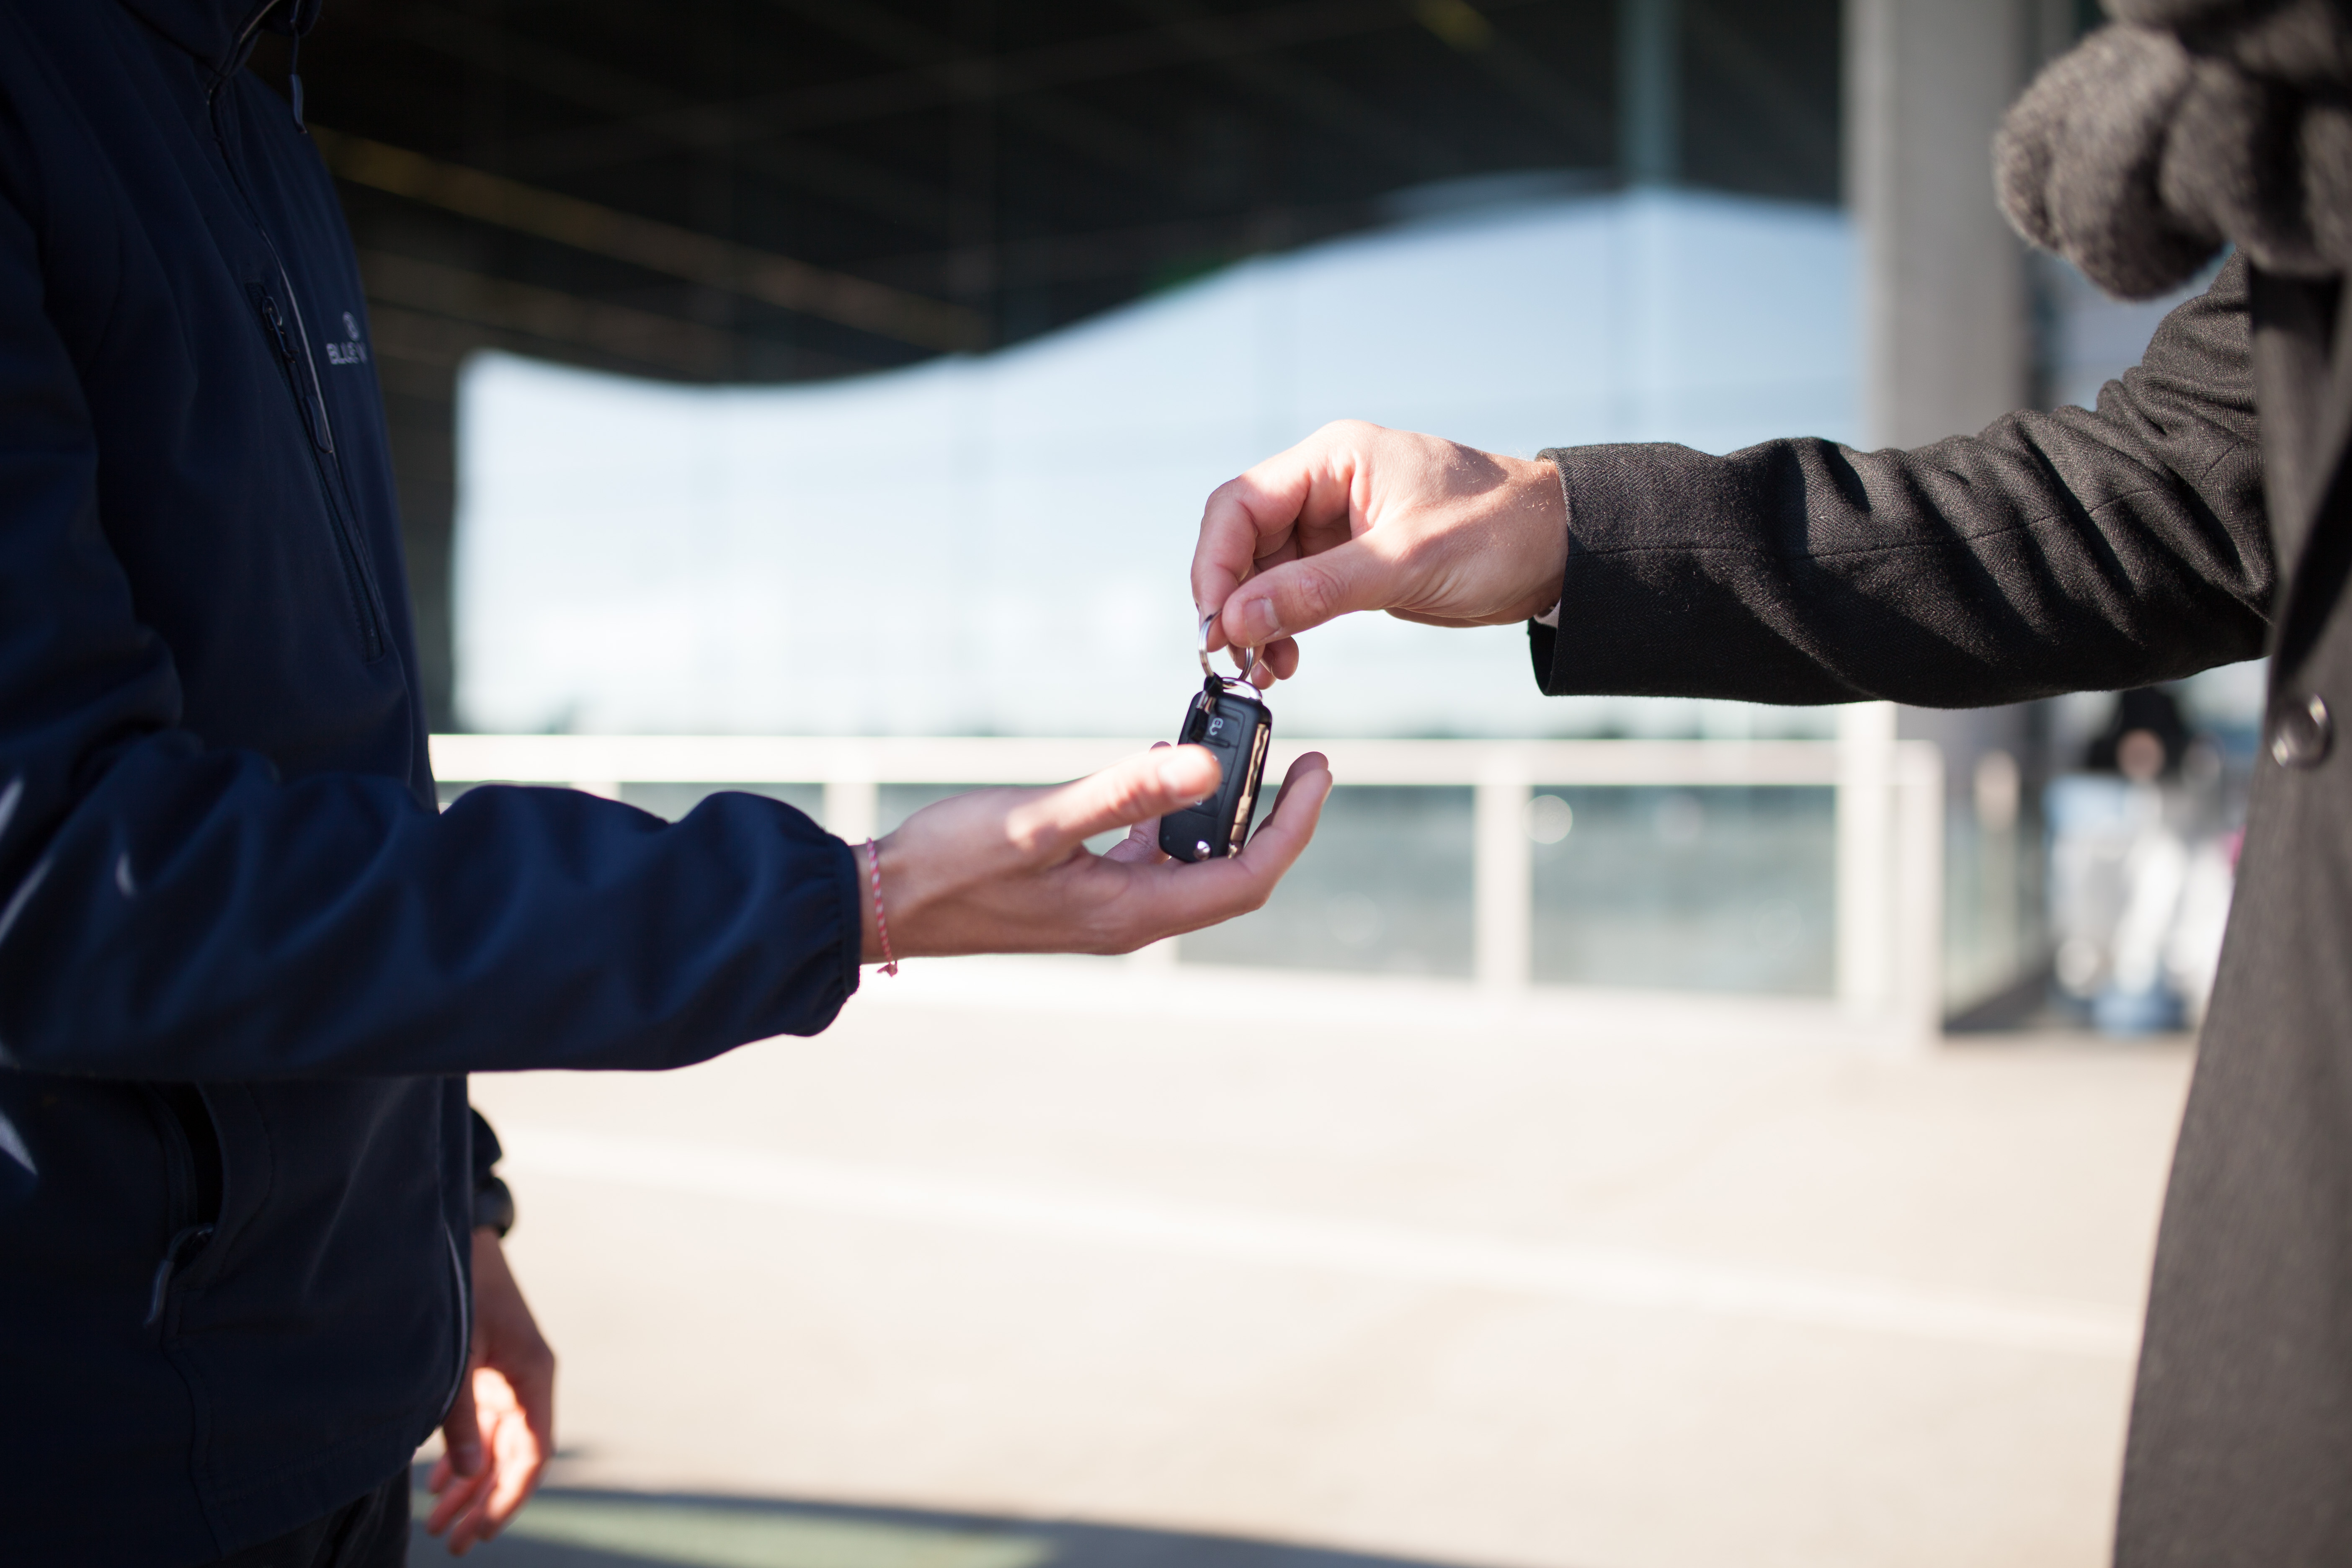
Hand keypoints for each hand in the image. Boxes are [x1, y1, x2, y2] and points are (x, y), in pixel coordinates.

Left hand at [426, 1230, 555, 1555]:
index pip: (532, 1453)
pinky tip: (438, 1484)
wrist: (459, 1239)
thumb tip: (468, 1474)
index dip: (510, 1496)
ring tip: (439, 1524)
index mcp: (534, 1376)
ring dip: (469, 1486)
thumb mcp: (460, 1354)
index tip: (484, 1531)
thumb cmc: (463, 1290)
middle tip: (456, 1544)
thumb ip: (462, 1415)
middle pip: (513, 1457)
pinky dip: (462, 1456)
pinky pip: (482, 1426)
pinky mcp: (488, 1372)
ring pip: (495, 1446)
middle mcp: (527, 1382)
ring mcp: (508, 1377)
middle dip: (485, 1503)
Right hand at [864, 743, 1331, 959]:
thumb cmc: (954, 864)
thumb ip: (1123, 793)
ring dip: (1225, 812)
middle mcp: (1133, 917)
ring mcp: (1109, 904)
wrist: (887, 901)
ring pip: (1196, 861)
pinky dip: (1173, 813)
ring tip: (1243, 752)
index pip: (1249, 876)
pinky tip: (1163, 767)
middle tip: (1299, 758)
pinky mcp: (1085, 886)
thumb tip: (1210, 769)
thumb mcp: (1040, 820)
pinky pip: (1154, 852)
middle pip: (1234, 872)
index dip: (1294, 825)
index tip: (1320, 770)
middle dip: (1275, 816)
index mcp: (1135, 911)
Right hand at [1192, 420, 1567, 684]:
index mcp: (1334, 459)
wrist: (1558, 551)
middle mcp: (1326, 486)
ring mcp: (1336, 525)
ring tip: (1262, 667)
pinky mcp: (1351, 561)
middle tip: (1230, 655)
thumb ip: (1317, 590)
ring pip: (1264, 572)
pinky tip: (1285, 659)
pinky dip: (1283, 626)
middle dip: (1231, 598)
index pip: (1239, 504)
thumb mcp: (1405, 561)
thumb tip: (1237, 620)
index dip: (1215, 564)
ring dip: (1255, 620)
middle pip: (1242, 538)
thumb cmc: (1497, 532)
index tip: (1215, 623)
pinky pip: (1295, 592)